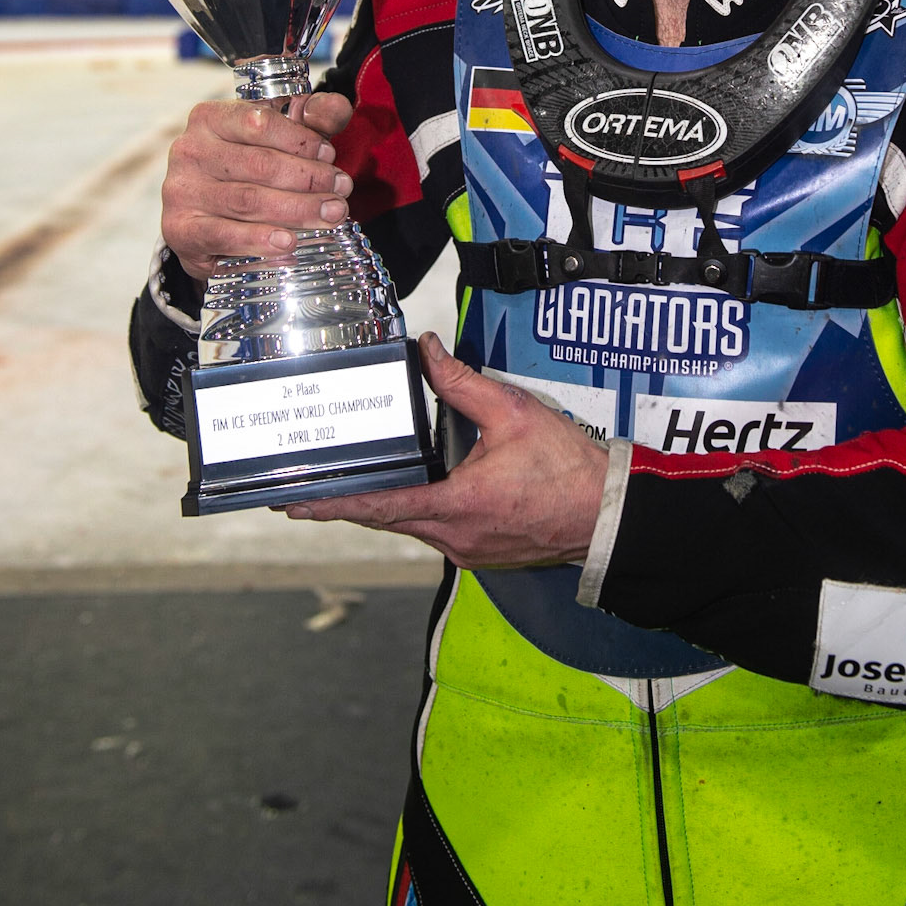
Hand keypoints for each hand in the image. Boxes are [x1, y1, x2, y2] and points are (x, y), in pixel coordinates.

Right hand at [161, 92, 355, 280]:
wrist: (206, 221)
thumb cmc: (247, 169)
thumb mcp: (281, 135)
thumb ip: (313, 117)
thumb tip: (333, 110)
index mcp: (210, 118)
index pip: (260, 122)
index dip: (301, 140)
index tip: (329, 157)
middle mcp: (189, 150)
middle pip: (259, 164)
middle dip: (308, 179)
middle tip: (341, 192)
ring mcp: (181, 191)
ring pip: (248, 200)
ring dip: (297, 210)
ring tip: (330, 215)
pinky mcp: (180, 230)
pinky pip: (224, 235)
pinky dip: (260, 240)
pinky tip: (289, 244)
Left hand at [284, 333, 608, 569]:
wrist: (606, 514)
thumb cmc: (567, 469)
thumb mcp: (514, 413)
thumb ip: (464, 383)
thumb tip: (430, 352)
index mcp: (457, 505)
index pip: (381, 506)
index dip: (336, 504)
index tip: (299, 505)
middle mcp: (455, 537)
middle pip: (387, 520)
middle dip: (346, 507)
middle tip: (305, 499)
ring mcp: (468, 550)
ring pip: (411, 527)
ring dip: (381, 510)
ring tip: (349, 492)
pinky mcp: (481, 552)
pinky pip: (436, 532)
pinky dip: (414, 514)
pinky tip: (409, 498)